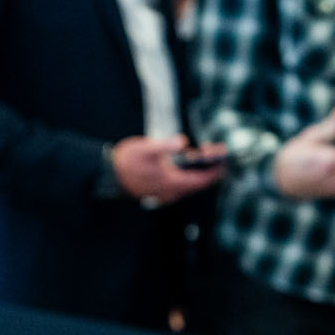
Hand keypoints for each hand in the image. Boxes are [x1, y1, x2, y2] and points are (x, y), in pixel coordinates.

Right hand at [111, 135, 225, 203]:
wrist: (110, 176)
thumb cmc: (127, 162)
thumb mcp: (146, 149)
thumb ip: (165, 146)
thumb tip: (182, 142)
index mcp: (171, 183)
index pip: (202, 180)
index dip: (215, 168)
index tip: (224, 156)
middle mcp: (172, 192)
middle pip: (199, 181)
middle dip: (210, 165)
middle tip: (216, 149)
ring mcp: (167, 192)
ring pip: (191, 182)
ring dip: (199, 168)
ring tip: (204, 151)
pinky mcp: (162, 189)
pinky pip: (182, 183)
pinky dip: (189, 171)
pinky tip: (188, 158)